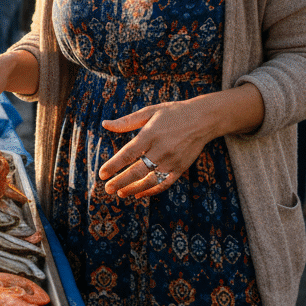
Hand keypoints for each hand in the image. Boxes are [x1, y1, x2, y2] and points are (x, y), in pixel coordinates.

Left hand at [97, 99, 220, 198]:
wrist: (203, 119)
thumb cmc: (172, 113)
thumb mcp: (149, 111)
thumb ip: (126, 121)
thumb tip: (105, 124)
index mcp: (150, 134)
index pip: (128, 153)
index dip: (114, 165)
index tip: (102, 174)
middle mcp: (161, 149)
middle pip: (137, 171)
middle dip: (120, 182)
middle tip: (107, 189)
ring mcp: (172, 161)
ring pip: (150, 180)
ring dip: (134, 189)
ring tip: (120, 193)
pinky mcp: (180, 168)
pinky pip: (164, 183)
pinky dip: (151, 191)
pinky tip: (139, 194)